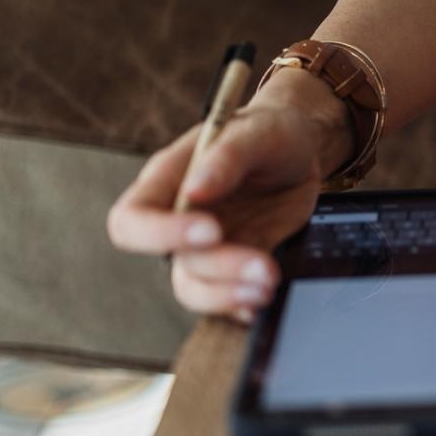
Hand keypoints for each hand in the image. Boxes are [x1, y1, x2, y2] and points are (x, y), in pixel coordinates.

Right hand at [106, 69, 351, 320]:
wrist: (302, 149)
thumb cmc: (268, 131)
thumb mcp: (256, 132)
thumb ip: (226, 157)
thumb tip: (195, 190)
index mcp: (167, 181)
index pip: (132, 220)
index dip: (159, 234)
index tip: (210, 231)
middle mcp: (179, 219)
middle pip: (175, 261)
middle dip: (218, 270)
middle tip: (264, 269)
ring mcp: (206, 247)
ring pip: (197, 287)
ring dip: (230, 295)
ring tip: (269, 287)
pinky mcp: (236, 262)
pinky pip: (226, 295)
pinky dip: (241, 304)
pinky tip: (262, 303)